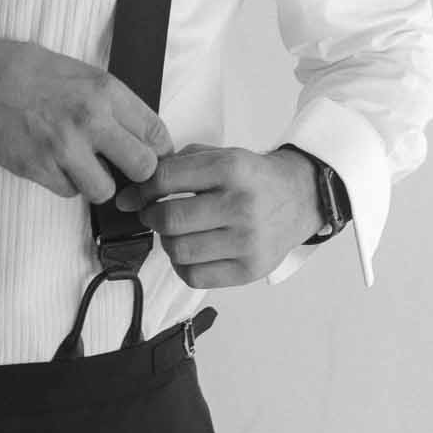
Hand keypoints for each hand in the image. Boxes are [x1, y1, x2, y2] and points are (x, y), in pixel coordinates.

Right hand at [0, 34, 172, 201]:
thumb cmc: (24, 70)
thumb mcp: (79, 71)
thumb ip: (110, 101)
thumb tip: (136, 131)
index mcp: (105, 90)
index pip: (156, 132)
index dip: (160, 150)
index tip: (154, 156)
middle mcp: (91, 120)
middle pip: (144, 167)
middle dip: (137, 172)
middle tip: (124, 168)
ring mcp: (65, 148)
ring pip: (106, 190)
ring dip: (96, 182)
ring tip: (81, 165)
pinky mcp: (41, 170)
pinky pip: (69, 192)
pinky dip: (65, 183)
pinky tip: (53, 162)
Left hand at [114, 143, 321, 287]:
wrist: (300, 198)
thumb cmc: (252, 178)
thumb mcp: (221, 155)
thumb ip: (177, 166)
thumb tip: (132, 194)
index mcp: (231, 169)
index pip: (166, 180)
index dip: (141, 189)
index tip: (134, 195)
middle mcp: (241, 205)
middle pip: (170, 219)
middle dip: (151, 216)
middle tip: (153, 213)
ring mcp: (247, 241)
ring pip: (179, 251)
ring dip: (167, 242)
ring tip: (176, 232)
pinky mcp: (249, 270)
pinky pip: (195, 276)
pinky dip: (183, 265)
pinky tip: (192, 251)